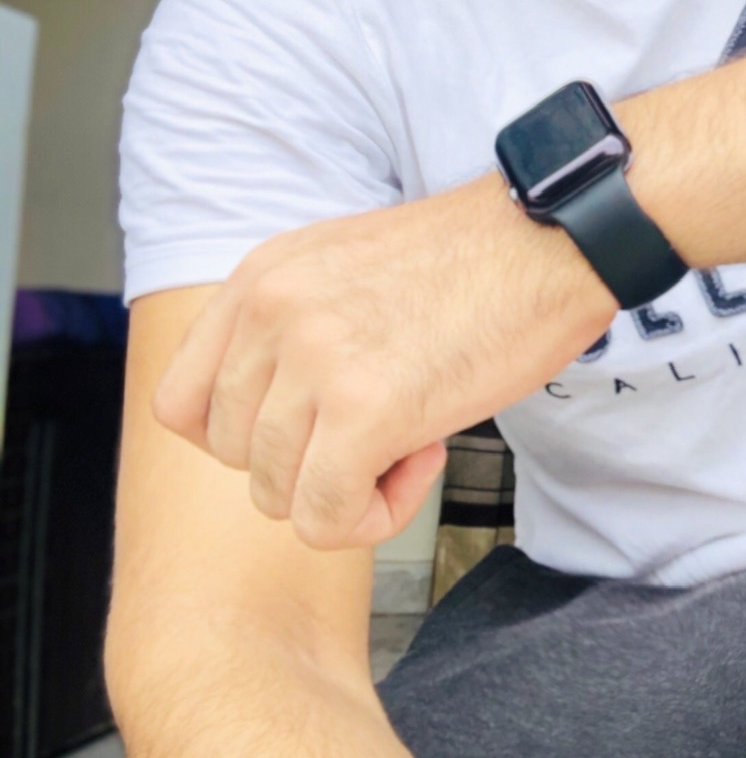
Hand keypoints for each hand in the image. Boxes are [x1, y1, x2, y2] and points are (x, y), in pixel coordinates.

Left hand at [151, 176, 613, 548]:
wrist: (554, 238)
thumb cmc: (477, 256)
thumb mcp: (347, 265)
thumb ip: (295, 326)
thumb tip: (279, 415)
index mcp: (262, 278)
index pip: (180, 402)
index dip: (241, 437)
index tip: (303, 430)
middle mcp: (273, 314)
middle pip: (233, 455)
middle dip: (304, 460)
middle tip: (379, 426)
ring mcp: (314, 362)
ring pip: (276, 495)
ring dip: (346, 488)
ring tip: (411, 438)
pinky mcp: (365, 412)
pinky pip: (324, 518)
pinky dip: (371, 517)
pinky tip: (422, 462)